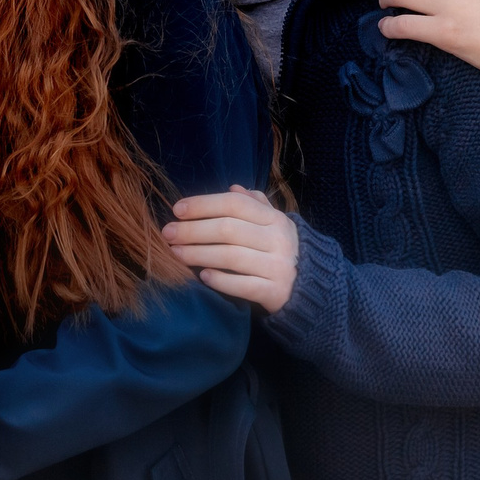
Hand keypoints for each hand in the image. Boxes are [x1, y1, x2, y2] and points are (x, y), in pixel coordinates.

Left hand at [162, 185, 298, 312]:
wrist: (312, 287)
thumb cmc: (281, 251)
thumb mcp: (274, 224)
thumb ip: (255, 205)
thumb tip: (233, 187)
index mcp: (275, 219)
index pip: (235, 204)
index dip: (203, 204)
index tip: (177, 209)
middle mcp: (278, 239)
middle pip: (228, 229)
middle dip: (193, 230)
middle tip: (167, 233)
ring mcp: (279, 266)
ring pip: (231, 256)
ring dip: (198, 254)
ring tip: (176, 253)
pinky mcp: (275, 292)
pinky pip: (243, 285)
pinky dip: (221, 280)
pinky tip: (203, 276)